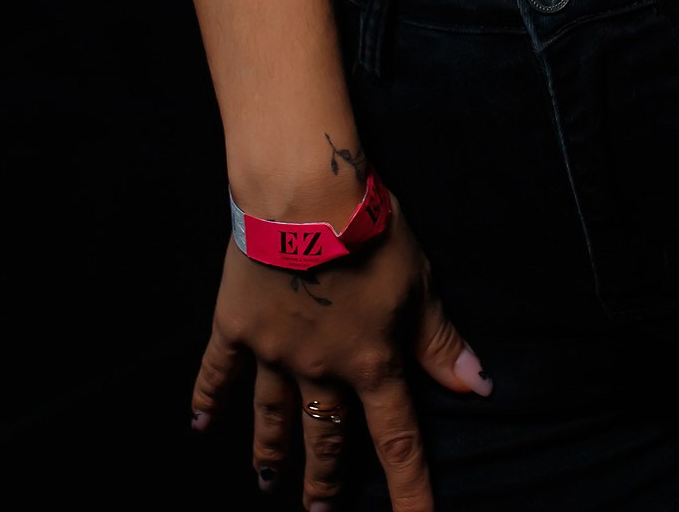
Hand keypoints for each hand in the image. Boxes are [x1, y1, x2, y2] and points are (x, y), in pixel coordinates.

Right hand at [191, 205, 488, 508]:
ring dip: (271, 452)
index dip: (409, 490)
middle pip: (326, 437)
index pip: (397, 440)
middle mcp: (321, 370)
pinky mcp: (238, 326)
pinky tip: (199, 423)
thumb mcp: (420, 284)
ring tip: (267, 483)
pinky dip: (208, 396)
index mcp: (372, 361)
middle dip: (325, 480)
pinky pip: (220, 371)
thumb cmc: (371, 232)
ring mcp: (274, 352)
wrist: (305, 196)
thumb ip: (441, 342)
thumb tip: (479, 386)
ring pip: (274, 416)